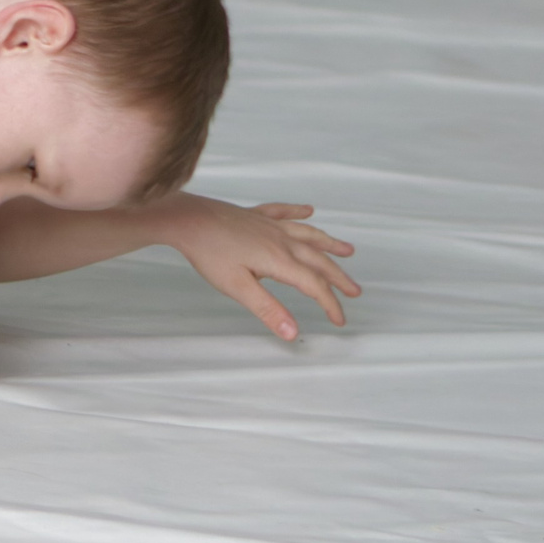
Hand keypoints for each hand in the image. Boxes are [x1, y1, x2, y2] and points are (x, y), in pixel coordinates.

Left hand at [161, 197, 358, 342]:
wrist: (187, 219)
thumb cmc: (209, 252)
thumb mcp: (237, 287)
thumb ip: (267, 309)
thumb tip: (293, 332)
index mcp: (279, 260)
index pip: (314, 286)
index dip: (330, 304)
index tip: (340, 320)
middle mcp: (281, 240)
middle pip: (318, 260)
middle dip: (338, 277)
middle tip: (355, 291)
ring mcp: (268, 225)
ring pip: (307, 234)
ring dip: (329, 244)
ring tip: (347, 250)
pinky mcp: (254, 215)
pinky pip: (283, 212)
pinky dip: (298, 212)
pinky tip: (307, 209)